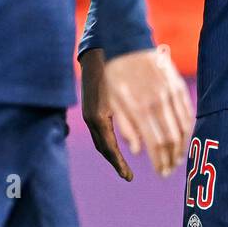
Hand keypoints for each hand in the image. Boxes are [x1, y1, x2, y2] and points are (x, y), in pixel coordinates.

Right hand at [79, 48, 133, 180]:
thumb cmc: (115, 68)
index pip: (109, 149)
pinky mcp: (92, 107)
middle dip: (116, 162)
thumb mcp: (123, 95)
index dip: (119, 164)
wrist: (99, 49)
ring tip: (124, 163)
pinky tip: (122, 140)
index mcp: (99, 117)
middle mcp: (92, 117)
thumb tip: (136, 146)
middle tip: (127, 174)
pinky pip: (100, 130)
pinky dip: (109, 140)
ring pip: (101, 141)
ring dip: (112, 153)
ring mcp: (90, 112)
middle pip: (104, 148)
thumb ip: (128, 120)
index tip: (128, 177)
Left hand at [101, 44, 194, 176]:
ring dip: (182, 145)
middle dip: (172, 158)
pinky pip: (188, 111)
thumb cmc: (115, 73)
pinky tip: (185, 136)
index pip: (156, 144)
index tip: (161, 172)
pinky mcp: (177, 85)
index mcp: (140, 109)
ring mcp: (171, 93)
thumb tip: (136, 150)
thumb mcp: (111, 100)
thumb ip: (125, 126)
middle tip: (170, 170)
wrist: (128, 41)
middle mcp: (158, 102)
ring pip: (183, 127)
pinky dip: (188, 127)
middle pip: (172, 139)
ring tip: (178, 157)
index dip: (160, 161)